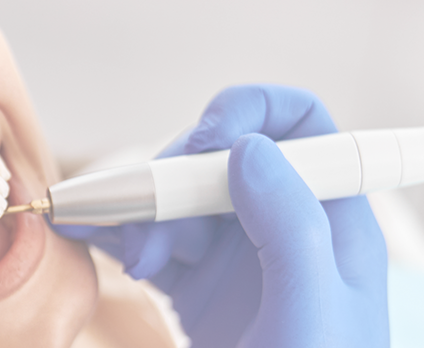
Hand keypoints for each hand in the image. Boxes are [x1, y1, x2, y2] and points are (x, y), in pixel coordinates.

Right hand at [55, 85, 386, 346]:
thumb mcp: (311, 309)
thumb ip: (290, 224)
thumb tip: (249, 147)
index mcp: (331, 221)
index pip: (302, 127)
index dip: (250, 114)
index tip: (204, 142)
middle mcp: (284, 228)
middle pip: (222, 156)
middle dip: (176, 177)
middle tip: (148, 222)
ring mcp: (239, 258)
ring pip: (179, 198)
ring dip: (141, 212)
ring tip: (125, 253)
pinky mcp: (199, 289)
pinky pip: (153, 240)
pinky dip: (119, 234)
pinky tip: (91, 240)